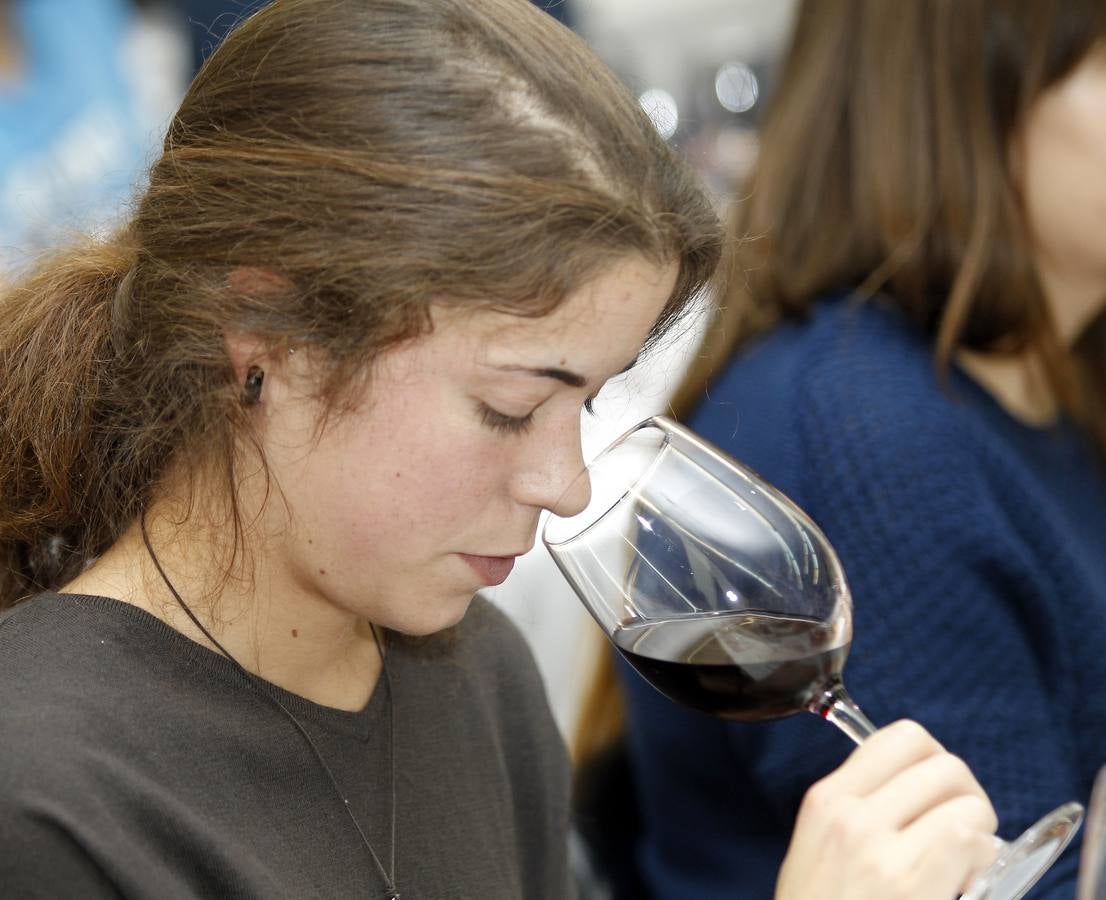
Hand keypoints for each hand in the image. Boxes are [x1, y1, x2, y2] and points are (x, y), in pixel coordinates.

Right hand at [774, 720, 997, 899]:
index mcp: (828, 799)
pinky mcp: (913, 886)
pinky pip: (970, 842)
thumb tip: (921, 787)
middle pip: (944, 764)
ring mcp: (883, 851)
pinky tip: (967, 880)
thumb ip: (858, 806)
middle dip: (965, 794)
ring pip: (967, 802)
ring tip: (966, 858)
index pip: (901, 737)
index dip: (934, 758)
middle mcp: (853, 815)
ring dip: (979, 829)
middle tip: (960, 827)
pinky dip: (982, 858)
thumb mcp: (816, 844)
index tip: (934, 789)